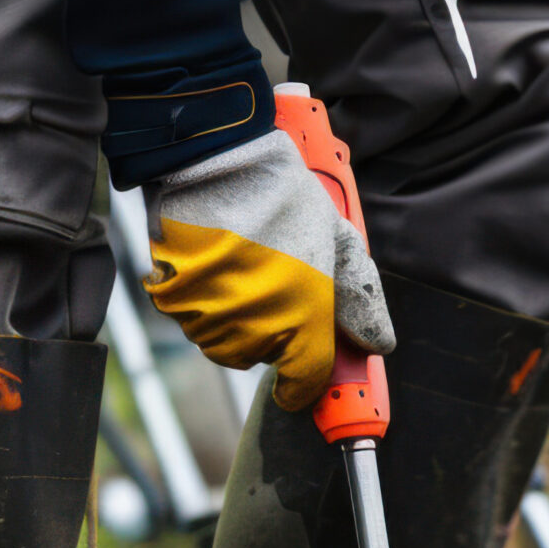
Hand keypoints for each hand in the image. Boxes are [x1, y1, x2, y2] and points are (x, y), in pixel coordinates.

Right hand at [141, 128, 396, 409]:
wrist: (217, 159)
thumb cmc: (284, 197)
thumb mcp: (339, 241)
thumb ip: (360, 297)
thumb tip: (376, 342)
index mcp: (302, 320)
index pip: (303, 379)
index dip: (301, 387)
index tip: (297, 388)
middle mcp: (254, 329)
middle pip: (260, 357)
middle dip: (270, 335)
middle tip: (273, 287)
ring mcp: (208, 316)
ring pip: (222, 341)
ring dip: (233, 321)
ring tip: (243, 270)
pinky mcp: (171, 299)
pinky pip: (189, 318)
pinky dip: (199, 302)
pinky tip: (212, 265)